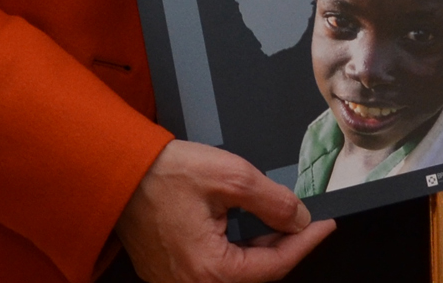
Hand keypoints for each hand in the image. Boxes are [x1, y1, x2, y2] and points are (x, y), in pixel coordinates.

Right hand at [113, 140, 333, 282]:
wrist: (118, 170)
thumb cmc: (163, 173)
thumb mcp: (229, 176)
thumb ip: (272, 200)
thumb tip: (300, 217)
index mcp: (209, 269)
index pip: (275, 265)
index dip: (306, 242)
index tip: (325, 225)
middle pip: (256, 273)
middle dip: (284, 246)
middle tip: (305, 220)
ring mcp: (177, 281)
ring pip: (236, 272)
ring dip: (260, 249)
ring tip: (278, 221)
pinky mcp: (169, 272)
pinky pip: (214, 268)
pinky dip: (236, 251)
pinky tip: (247, 229)